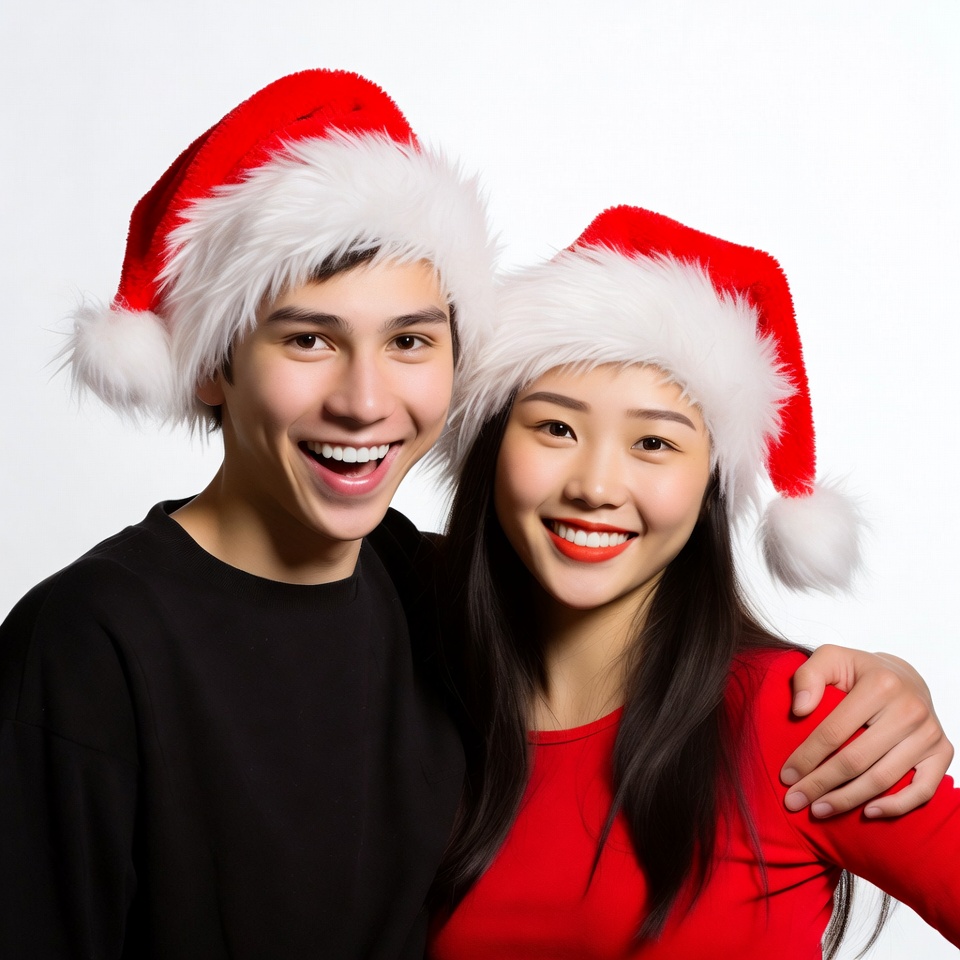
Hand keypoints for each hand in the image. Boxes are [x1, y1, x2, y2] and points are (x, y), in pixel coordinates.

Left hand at [780, 644, 952, 817]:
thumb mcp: (830, 659)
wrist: (905, 676)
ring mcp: (929, 733)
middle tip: (794, 800)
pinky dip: (896, 806)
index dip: (807, 757)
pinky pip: (922, 790)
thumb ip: (807, 676)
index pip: (834, 731)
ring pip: (883, 779)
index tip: (786, 776)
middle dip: (820, 784)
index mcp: (880, 685)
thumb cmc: (860, 672)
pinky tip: (868, 812)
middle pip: (856, 760)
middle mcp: (909, 709)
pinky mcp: (942, 752)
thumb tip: (799, 710)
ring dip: (847, 800)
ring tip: (818, 810)